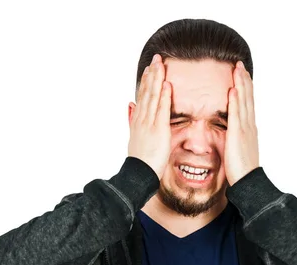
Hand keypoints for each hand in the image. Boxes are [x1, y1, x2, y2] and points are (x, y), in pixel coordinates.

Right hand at [128, 54, 171, 178]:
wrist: (138, 174)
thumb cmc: (140, 160)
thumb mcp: (134, 136)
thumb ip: (131, 119)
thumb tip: (129, 105)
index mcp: (137, 120)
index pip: (142, 96)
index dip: (146, 80)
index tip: (150, 67)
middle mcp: (141, 119)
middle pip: (146, 92)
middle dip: (152, 74)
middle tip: (156, 58)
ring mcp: (149, 124)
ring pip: (153, 97)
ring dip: (157, 79)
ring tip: (161, 64)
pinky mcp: (158, 130)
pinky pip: (162, 110)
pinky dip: (164, 96)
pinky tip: (167, 84)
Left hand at [224, 61, 259, 185]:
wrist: (248, 182)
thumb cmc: (242, 169)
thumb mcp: (239, 149)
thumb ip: (236, 138)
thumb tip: (233, 132)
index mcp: (248, 128)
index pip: (247, 103)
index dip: (245, 87)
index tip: (241, 73)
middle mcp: (249, 125)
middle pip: (247, 98)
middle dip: (243, 80)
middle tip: (239, 64)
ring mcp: (245, 129)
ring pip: (243, 102)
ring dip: (240, 84)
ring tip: (237, 69)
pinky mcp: (238, 135)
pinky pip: (236, 115)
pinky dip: (235, 101)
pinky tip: (233, 90)